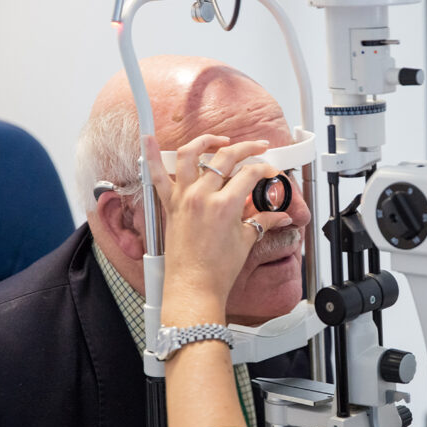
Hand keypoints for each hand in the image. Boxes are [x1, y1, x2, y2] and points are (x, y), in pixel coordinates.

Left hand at [145, 134, 291, 324]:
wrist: (193, 288)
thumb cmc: (217, 270)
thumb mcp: (246, 241)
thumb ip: (264, 222)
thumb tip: (279, 216)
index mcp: (224, 206)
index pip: (250, 174)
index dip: (265, 169)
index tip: (271, 172)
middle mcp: (201, 196)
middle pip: (226, 157)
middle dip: (247, 148)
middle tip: (259, 147)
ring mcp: (183, 198)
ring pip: (191, 155)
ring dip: (206, 141)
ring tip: (219, 140)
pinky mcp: (170, 205)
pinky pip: (157, 175)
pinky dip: (150, 155)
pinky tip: (147, 138)